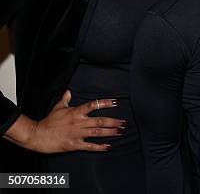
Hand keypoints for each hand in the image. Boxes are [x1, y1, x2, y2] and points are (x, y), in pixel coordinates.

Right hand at [5, 90, 124, 153]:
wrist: (37, 135)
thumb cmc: (48, 121)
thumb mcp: (58, 107)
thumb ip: (66, 99)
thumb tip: (69, 90)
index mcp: (76, 112)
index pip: (93, 105)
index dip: (105, 103)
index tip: (116, 103)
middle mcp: (79, 122)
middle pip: (100, 121)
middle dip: (113, 122)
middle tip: (124, 123)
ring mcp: (77, 134)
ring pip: (97, 133)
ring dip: (110, 133)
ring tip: (120, 132)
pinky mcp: (74, 144)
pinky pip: (89, 146)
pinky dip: (100, 147)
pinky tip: (108, 146)